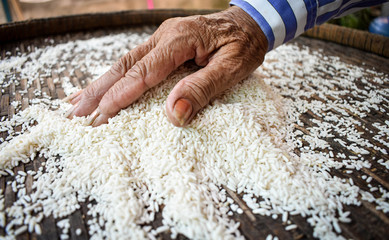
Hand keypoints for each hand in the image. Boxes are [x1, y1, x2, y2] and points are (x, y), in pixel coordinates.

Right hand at [64, 6, 267, 126]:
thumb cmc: (243, 45)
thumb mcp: (232, 68)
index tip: (103, 115)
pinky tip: (103, 86)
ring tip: (77, 103)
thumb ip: (203, 88)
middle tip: (76, 114)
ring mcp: (162, 39)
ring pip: (124, 63)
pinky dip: (115, 77)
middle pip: (125, 65)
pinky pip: (134, 61)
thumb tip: (174, 114)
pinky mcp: (163, 45)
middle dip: (99, 91)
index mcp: (181, 39)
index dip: (122, 95)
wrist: (249, 24)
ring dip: (100, 84)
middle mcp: (165, 36)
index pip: (144, 71)